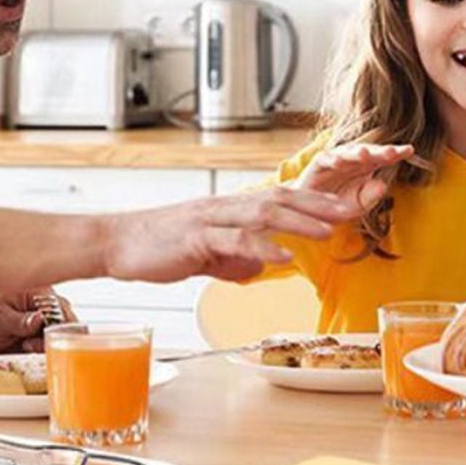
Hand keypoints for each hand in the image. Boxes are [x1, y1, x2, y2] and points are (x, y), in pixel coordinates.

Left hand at [0, 289, 75, 353]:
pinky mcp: (46, 334)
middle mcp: (49, 305)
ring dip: (47, 344)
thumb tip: (40, 318)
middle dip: (52, 337)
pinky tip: (27, 348)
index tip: (41, 336)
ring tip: (25, 345)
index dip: (56, 323)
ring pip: (63, 335)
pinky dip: (45, 350)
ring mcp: (49, 320)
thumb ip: (19, 321)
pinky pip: (56, 344)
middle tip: (29, 344)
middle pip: (68, 321)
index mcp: (38, 292)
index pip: (59, 307)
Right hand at [102, 187, 362, 284]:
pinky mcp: (195, 238)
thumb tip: (259, 268)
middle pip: (279, 197)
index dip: (313, 200)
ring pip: (262, 213)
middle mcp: (224, 206)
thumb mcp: (204, 254)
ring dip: (298, 221)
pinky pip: (234, 240)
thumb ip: (232, 259)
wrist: (114, 243)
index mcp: (228, 208)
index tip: (343, 207)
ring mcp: (210, 219)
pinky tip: (283, 257)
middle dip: (317, 204)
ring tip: (327, 231)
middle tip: (350, 211)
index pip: (279, 196)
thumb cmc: (157, 247)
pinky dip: (262, 247)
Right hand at [293, 142, 416, 213]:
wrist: (309, 211)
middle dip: (380, 151)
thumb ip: (370, 198)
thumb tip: (383, 185)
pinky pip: (325, 159)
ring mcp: (335, 159)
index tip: (409, 150)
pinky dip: (331, 159)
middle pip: (369, 152)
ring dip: (356, 152)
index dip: (396, 153)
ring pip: (348, 152)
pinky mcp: (318, 164)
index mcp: (367, 167)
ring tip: (366, 154)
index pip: (384, 158)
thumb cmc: (336, 206)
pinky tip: (339, 162)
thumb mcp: (357, 207)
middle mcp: (353, 160)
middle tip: (392, 152)